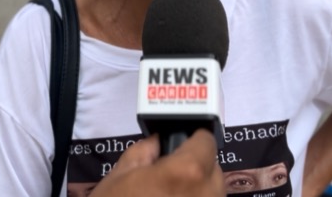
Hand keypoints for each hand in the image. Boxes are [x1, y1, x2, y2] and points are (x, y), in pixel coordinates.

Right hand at [90, 129, 224, 196]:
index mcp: (186, 172)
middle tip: (168, 179)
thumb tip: (158, 144)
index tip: (180, 147)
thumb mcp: (118, 176)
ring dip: (197, 194)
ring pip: (213, 196)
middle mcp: (208, 195)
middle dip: (195, 170)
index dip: (192, 141)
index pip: (206, 142)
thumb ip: (143, 152)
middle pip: (213, 171)